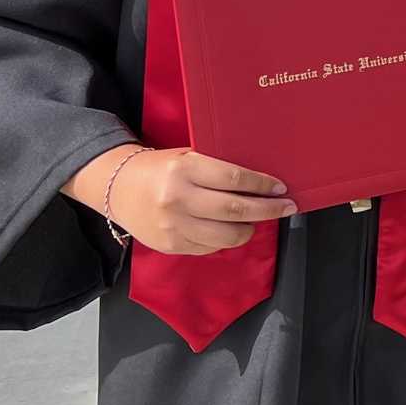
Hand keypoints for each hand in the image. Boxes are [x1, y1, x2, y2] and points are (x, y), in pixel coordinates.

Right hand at [106, 148, 295, 255]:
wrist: (118, 187)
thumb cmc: (160, 169)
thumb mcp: (188, 157)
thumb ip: (217, 169)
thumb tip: (260, 182)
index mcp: (184, 170)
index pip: (234, 179)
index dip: (262, 185)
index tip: (281, 188)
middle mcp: (178, 199)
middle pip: (235, 210)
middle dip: (268, 210)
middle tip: (287, 207)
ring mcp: (174, 226)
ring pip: (226, 236)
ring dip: (249, 229)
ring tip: (256, 221)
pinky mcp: (170, 245)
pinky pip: (209, 247)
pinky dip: (225, 240)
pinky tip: (230, 230)